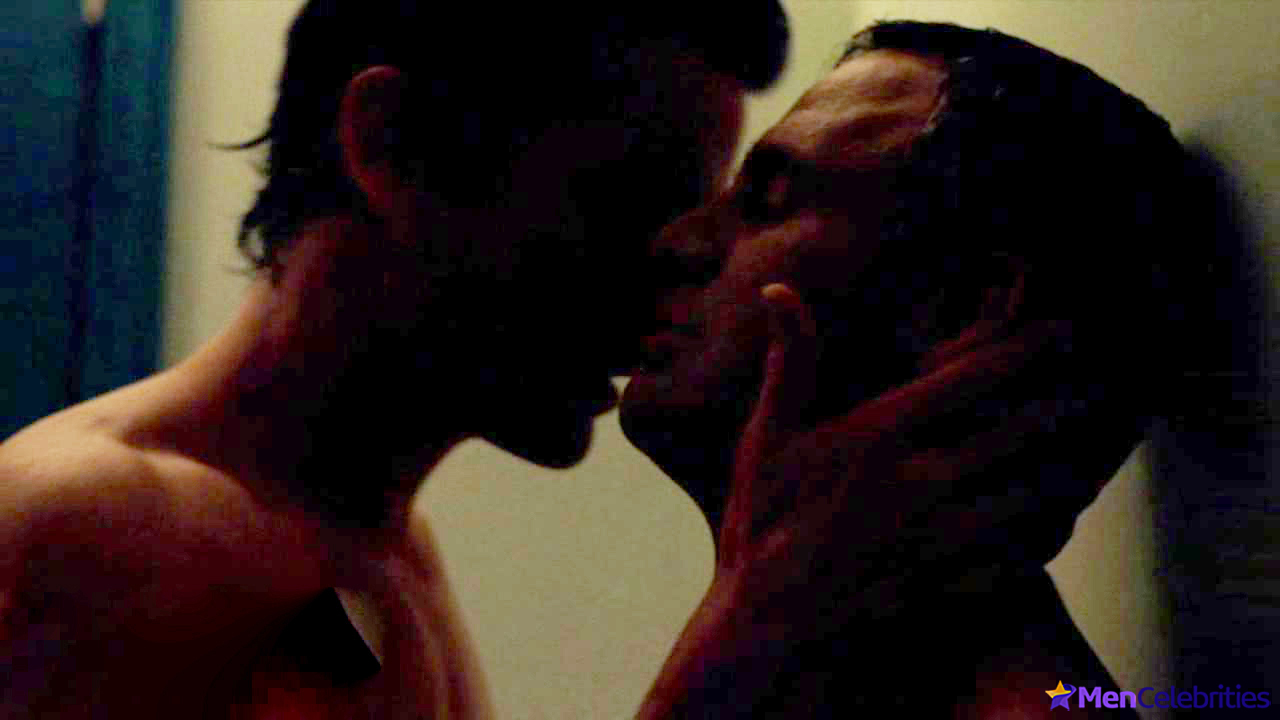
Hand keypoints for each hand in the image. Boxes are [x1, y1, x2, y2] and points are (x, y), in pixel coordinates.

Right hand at [639, 283, 1140, 718]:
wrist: (764, 621)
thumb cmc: (762, 519)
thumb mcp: (767, 435)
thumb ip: (790, 361)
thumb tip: (777, 288)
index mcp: (879, 434)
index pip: (973, 379)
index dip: (1028, 349)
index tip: (1065, 330)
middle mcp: (921, 480)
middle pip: (1021, 431)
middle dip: (1067, 404)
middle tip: (1101, 385)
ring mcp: (941, 536)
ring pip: (1035, 494)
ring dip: (1072, 467)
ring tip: (1095, 449)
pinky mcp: (951, 582)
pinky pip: (1025, 554)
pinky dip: (1053, 531)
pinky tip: (1062, 517)